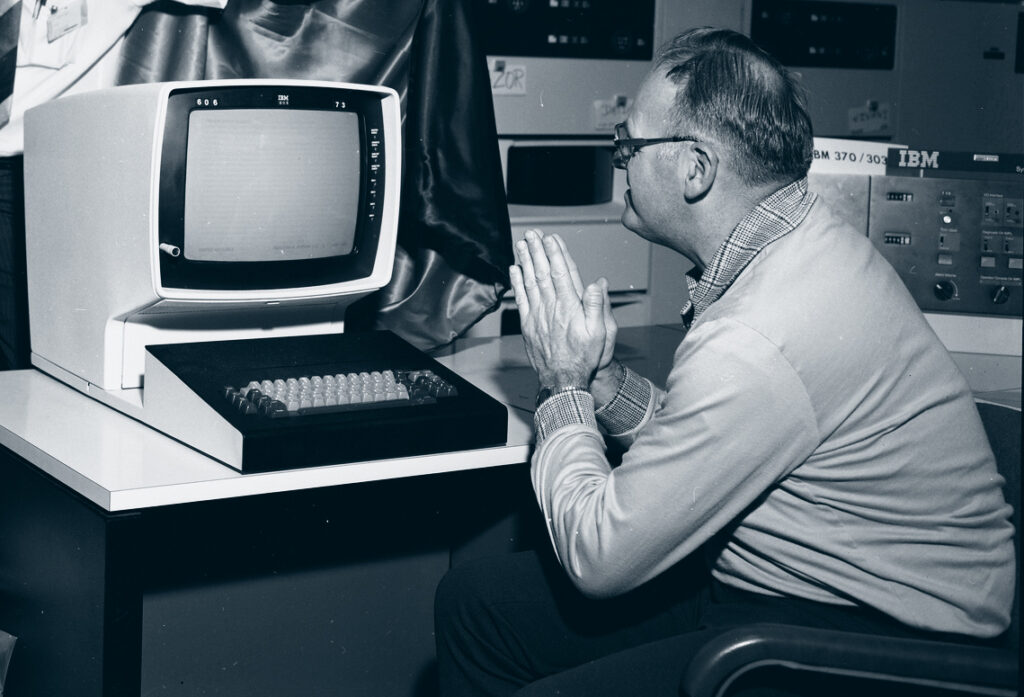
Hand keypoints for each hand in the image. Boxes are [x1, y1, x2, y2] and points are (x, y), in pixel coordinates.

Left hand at [509, 230, 609, 389]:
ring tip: (521, 244)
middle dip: (537, 250)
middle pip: (542, 272)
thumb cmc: (585, 357)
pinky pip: (520, 298)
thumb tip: (598, 283)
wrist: (564, 380)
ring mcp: (537, 315)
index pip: (562, 272)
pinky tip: (514, 270)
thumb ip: (598, 305)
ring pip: (529, 282)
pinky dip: (516, 282)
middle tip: (532, 233)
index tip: (551, 238)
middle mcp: (551, 307)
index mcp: (570, 306)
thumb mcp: (602, 332)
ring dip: (525, 261)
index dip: (556, 253)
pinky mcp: (528, 324)